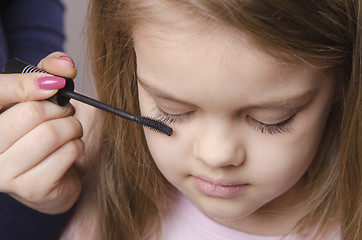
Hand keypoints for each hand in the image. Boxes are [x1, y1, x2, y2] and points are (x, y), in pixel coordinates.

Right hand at [0, 52, 83, 213]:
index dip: (26, 84)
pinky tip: (71, 149)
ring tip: (71, 130)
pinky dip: (78, 145)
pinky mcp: (31, 188)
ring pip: (51, 134)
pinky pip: (67, 153)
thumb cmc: (41, 132)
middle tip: (65, 112)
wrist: (50, 178)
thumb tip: (66, 65)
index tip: (53, 85)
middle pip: (31, 114)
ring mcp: (5, 173)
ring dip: (72, 127)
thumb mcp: (39, 96)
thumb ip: (47, 72)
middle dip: (60, 109)